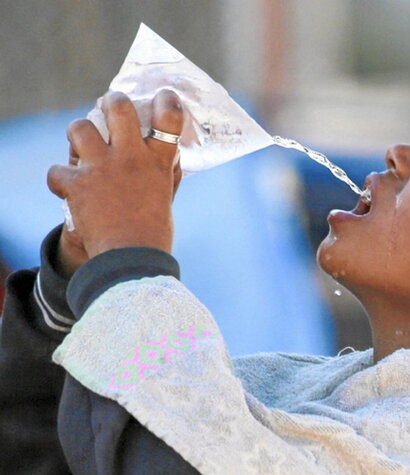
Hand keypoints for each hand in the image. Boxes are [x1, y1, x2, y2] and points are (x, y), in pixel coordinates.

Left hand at [48, 90, 184, 276]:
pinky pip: (57, 170)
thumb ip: (166, 173)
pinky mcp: (76, 184)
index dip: (166, 101)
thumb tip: (170, 153)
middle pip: (118, 108)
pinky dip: (61, 180)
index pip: (169, 118)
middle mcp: (130, 158)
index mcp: (158, 163)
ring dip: (78, 134)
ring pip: (79, 128)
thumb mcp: (166, 199)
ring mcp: (101, 168)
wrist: (130, 262)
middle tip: (110, 107)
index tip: (164, 96)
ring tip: (81, 143)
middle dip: (112, 102)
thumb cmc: (154, 234)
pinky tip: (68, 189)